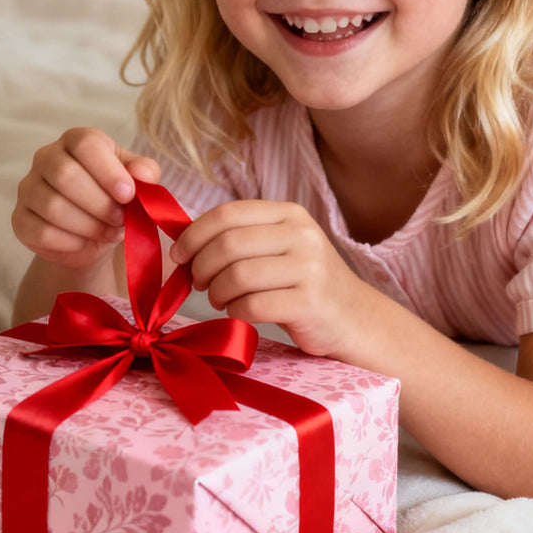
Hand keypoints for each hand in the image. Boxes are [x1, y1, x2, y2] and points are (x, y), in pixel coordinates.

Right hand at [12, 127, 160, 269]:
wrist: (93, 235)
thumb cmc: (115, 199)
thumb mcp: (137, 181)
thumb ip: (145, 172)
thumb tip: (144, 174)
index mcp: (76, 141)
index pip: (86, 144)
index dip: (108, 171)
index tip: (128, 194)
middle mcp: (46, 157)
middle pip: (65, 175)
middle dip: (100, 203)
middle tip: (120, 219)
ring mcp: (28, 188)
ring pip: (52, 206)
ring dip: (88, 225)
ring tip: (109, 232)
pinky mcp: (20, 219)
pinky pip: (42, 232)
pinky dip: (71, 242)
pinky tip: (85, 241)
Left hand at [170, 200, 369, 357]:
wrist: (353, 318)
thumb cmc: (304, 284)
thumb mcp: (280, 247)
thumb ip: (241, 237)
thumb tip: (183, 240)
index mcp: (290, 214)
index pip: (228, 213)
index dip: (194, 234)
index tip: (179, 255)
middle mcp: (302, 235)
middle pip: (228, 244)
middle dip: (201, 267)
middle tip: (199, 283)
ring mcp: (309, 268)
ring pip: (237, 275)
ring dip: (217, 292)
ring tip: (220, 299)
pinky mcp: (309, 303)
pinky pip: (252, 305)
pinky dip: (236, 311)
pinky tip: (240, 312)